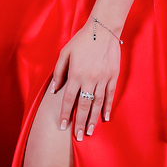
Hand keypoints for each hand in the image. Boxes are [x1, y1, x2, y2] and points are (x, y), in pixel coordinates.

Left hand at [51, 19, 120, 141]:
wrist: (103, 29)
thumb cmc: (82, 40)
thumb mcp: (65, 53)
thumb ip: (59, 72)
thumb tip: (53, 90)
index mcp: (75, 74)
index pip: (69, 99)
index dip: (65, 114)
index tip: (63, 126)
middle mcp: (89, 79)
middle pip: (83, 106)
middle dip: (79, 123)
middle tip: (77, 137)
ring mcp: (102, 79)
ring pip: (97, 103)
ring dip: (92, 119)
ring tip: (89, 132)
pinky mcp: (113, 76)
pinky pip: (109, 95)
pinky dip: (107, 107)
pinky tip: (105, 118)